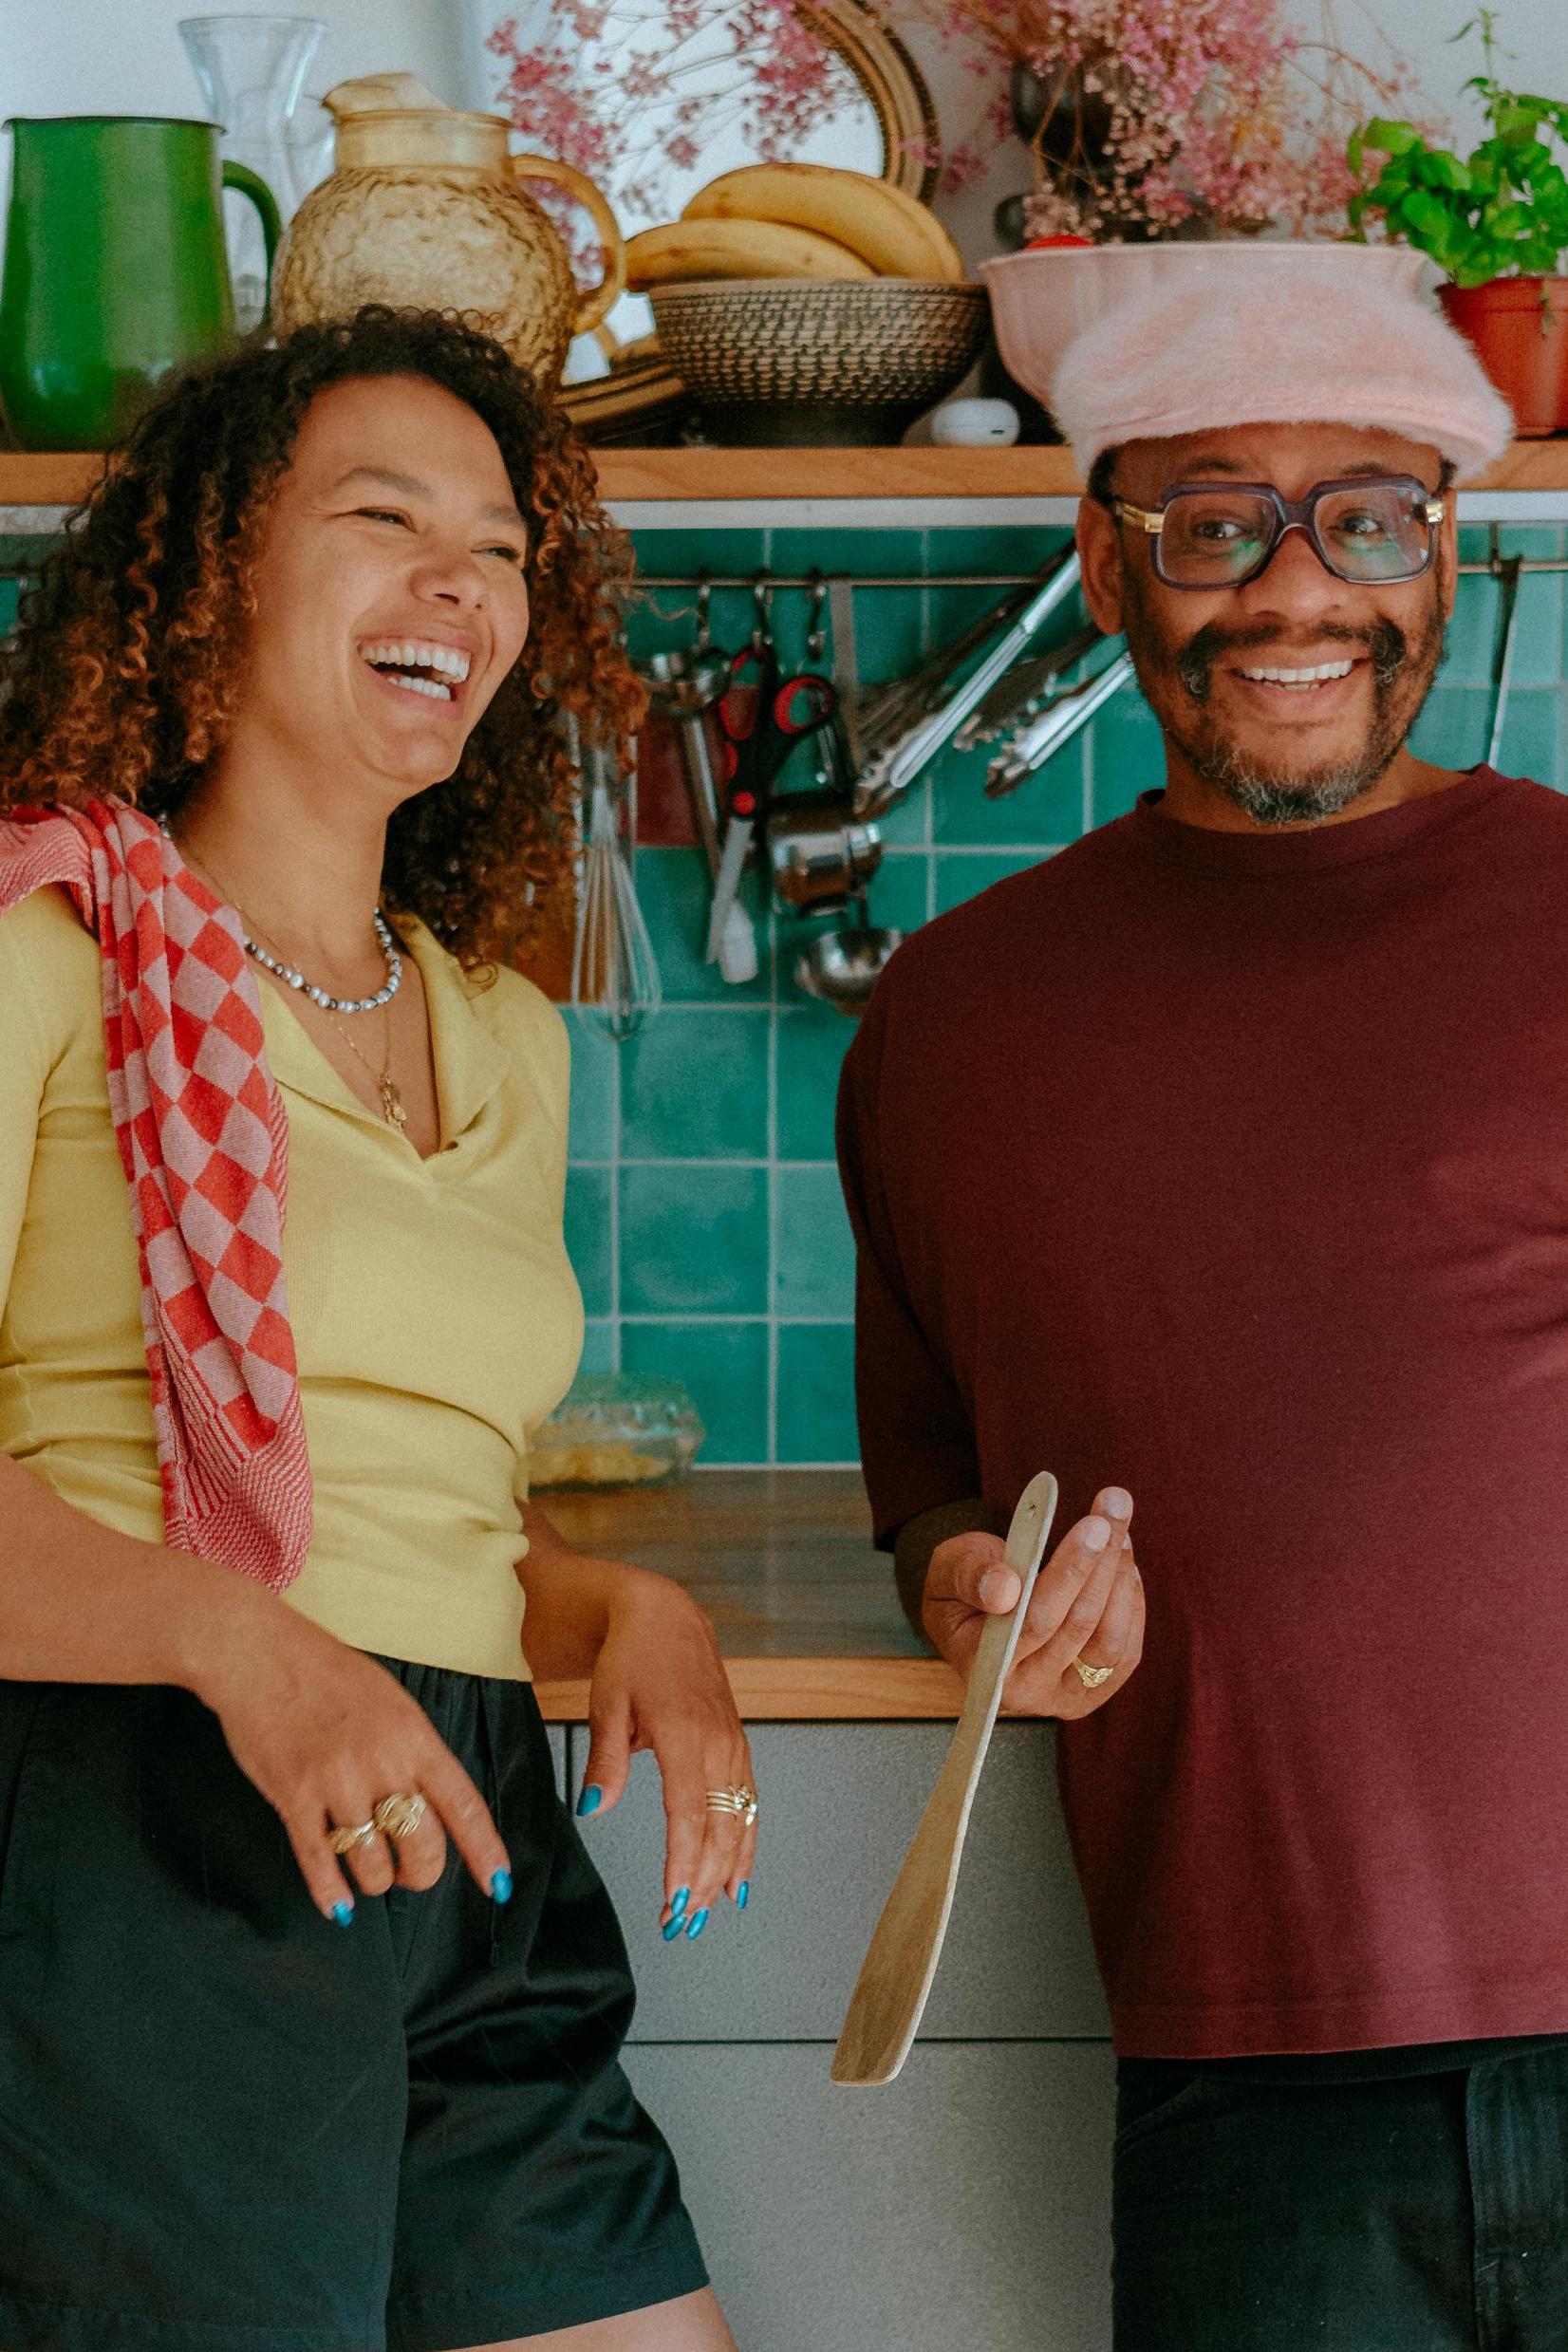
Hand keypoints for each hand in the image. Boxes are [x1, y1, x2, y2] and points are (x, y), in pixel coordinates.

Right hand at [194, 1597, 510, 1922]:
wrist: (262, 1656)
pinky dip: (330, 1892)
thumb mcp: (392, 1702)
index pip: (463, 1805)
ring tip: (371, 1873)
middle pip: (422, 1846)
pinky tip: (338, 1906)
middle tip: (411, 1873)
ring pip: (372, 1864)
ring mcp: (336, 1783)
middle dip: (422, 1873)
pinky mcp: (293, 1798)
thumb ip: (413, 1752)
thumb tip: (432, 1804)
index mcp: (414, 1738)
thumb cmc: (329, 1675)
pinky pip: (318, 1862)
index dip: (484, 1850)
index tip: (497, 1883)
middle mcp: (382, 1763)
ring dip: (376, 1881)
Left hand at [574, 1570, 757, 1944]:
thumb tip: (595, 1806)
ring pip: (741, 1820)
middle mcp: (717, 1743)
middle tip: (683, 1923)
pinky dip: (747, 1842)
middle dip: (704, 1881)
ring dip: (727, 1870)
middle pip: (720, 1827)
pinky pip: (750, 1803)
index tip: (675, 1903)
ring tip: (710, 1912)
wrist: (665, 1614)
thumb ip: (606, 1757)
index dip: (684, 1864)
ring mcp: (733, 1744)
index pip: (688, 1814)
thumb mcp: (606, 1701)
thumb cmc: (631, 1655)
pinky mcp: (738, 1745)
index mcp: (684, 1733)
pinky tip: (738, 1875)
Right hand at [922, 1486, 1142, 1718]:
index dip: (1069, 1572)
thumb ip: (969, 1575)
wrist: (977, 1623)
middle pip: (1078, 1625)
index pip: (1035, 1620)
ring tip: (1118, 1528)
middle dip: (1102, 1560)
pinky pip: (1126, 1650)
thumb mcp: (949, 1568)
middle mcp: (1025, 1693)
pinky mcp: (1094, 1691)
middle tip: (1115, 1505)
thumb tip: (1005, 1588)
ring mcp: (1063, 1697)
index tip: (1093, 1526)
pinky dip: (1130, 1601)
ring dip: (1120, 1577)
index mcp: (983, 1665)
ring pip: (1110, 1640)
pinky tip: (1122, 1563)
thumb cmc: (963, 1588)